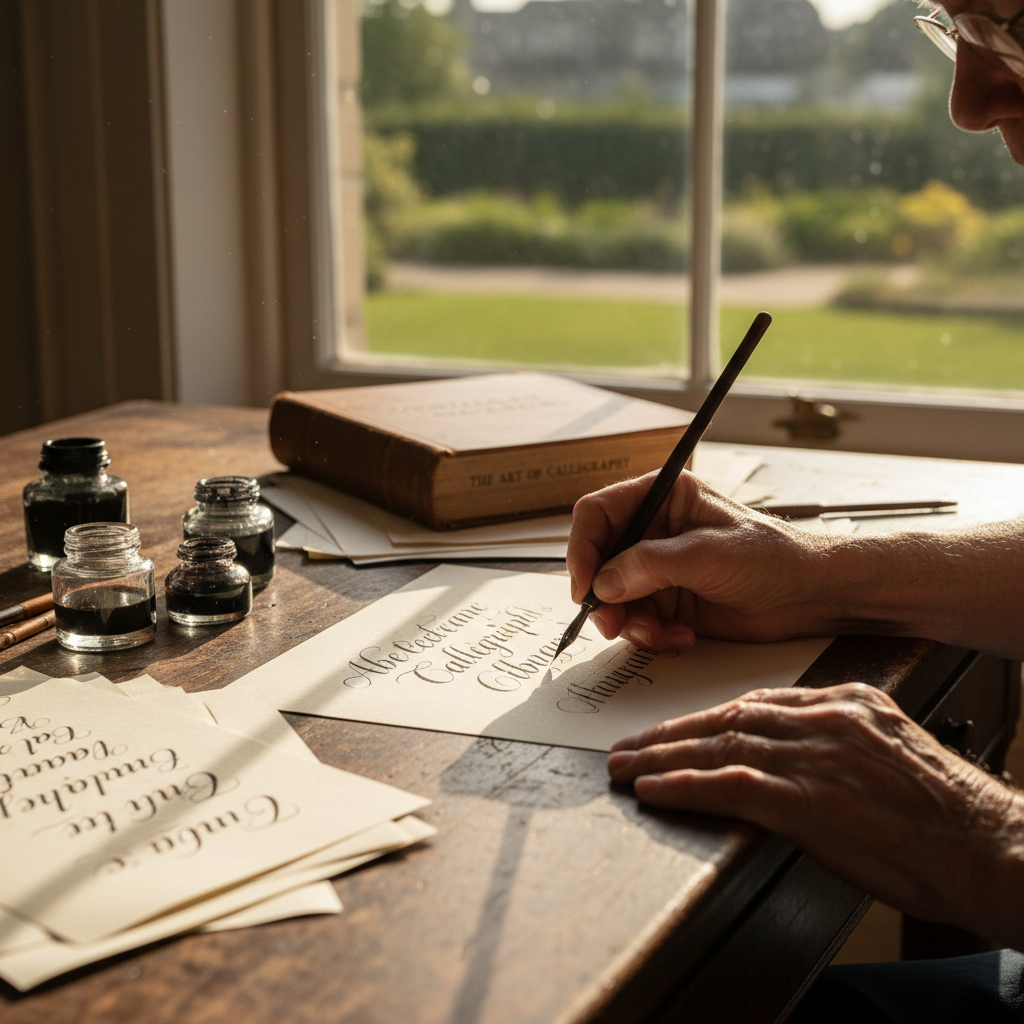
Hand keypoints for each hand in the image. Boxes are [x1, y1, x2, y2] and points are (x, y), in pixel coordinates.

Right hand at [566, 471, 833, 650]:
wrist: (810, 596)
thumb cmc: (773, 556)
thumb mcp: (708, 554)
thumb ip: (651, 564)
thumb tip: (604, 581)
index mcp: (662, 499)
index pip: (598, 514)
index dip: (583, 547)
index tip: (584, 584)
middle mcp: (654, 532)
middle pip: (599, 561)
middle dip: (603, 596)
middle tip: (612, 622)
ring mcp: (659, 570)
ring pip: (614, 598)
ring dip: (629, 623)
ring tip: (657, 634)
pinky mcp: (669, 603)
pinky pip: (637, 622)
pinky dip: (650, 636)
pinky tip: (680, 637)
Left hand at [607, 683, 1023, 947]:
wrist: (986, 845)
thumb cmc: (947, 813)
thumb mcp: (892, 755)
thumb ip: (843, 742)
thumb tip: (802, 754)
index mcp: (846, 702)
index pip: (757, 702)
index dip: (708, 717)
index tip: (678, 727)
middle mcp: (823, 719)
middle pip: (727, 718)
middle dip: (672, 732)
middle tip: (631, 744)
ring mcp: (811, 755)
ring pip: (717, 746)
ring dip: (661, 757)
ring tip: (624, 767)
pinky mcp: (804, 798)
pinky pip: (727, 785)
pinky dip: (683, 786)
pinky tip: (653, 790)